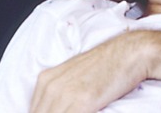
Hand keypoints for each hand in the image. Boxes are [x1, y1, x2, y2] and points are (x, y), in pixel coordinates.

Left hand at [30, 31, 151, 112]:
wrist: (127, 53)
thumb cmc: (105, 67)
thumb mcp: (73, 79)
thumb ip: (59, 96)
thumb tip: (53, 108)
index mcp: (45, 80)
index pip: (33, 110)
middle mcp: (50, 86)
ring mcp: (64, 94)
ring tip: (78, 112)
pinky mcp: (81, 101)